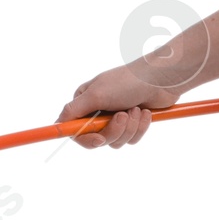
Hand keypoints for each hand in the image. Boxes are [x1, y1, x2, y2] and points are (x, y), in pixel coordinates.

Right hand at [56, 62, 180, 149]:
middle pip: (98, 138)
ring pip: (117, 141)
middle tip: (123, 115)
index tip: (99, 139)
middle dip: (114, 129)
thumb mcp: (96, 94)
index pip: (75, 129)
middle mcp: (98, 111)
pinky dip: (140, 127)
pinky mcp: (133, 124)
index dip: (86, 138)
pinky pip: (132, 139)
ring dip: (129, 127)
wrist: (161, 79)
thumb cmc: (127, 82)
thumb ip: (75, 110)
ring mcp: (116, 118)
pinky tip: (145, 112)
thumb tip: (57, 123)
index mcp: (85, 102)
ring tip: (136, 109)